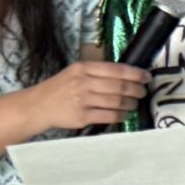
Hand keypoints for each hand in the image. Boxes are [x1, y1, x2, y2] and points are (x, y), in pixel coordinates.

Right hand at [32, 61, 149, 134]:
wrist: (38, 105)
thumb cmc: (61, 88)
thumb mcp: (75, 72)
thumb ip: (97, 72)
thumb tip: (127, 75)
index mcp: (84, 68)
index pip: (117, 69)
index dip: (136, 74)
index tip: (146, 77)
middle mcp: (83, 82)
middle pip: (120, 86)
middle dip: (136, 90)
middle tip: (143, 92)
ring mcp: (83, 100)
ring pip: (117, 102)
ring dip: (131, 103)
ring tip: (134, 104)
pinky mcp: (82, 116)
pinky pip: (109, 116)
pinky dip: (121, 115)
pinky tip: (125, 114)